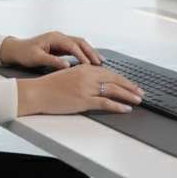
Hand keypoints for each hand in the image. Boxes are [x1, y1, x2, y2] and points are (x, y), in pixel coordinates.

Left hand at [0, 31, 103, 69]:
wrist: (16, 49)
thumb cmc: (24, 53)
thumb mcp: (37, 58)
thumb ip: (52, 61)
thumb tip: (67, 65)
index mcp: (54, 37)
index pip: (72, 45)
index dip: (82, 55)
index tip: (89, 65)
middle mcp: (59, 37)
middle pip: (80, 42)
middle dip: (91, 52)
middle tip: (100, 63)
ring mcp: (60, 40)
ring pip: (79, 44)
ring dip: (89, 52)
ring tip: (99, 61)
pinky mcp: (60, 46)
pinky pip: (75, 49)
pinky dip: (83, 54)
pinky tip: (89, 61)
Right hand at [17, 64, 143, 116]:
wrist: (36, 92)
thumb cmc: (49, 86)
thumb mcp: (69, 75)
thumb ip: (83, 77)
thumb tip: (96, 83)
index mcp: (84, 68)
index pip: (109, 72)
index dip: (123, 79)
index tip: (131, 84)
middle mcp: (87, 75)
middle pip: (115, 79)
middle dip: (130, 86)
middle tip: (140, 92)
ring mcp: (86, 88)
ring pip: (113, 90)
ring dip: (128, 95)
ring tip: (138, 100)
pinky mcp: (83, 100)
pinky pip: (105, 103)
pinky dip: (118, 106)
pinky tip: (126, 109)